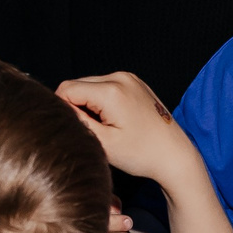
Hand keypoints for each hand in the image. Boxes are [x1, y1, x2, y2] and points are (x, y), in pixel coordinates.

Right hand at [56, 73, 199, 184]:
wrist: (174, 155)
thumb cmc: (141, 154)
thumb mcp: (103, 143)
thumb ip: (76, 121)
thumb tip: (57, 107)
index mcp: (111, 90)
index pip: (66, 89)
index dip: (64, 110)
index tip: (79, 130)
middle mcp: (120, 77)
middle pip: (78, 85)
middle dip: (78, 107)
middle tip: (95, 132)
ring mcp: (130, 78)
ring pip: (90, 86)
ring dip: (90, 105)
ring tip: (108, 128)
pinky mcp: (135, 82)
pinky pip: (106, 87)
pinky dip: (103, 102)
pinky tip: (116, 121)